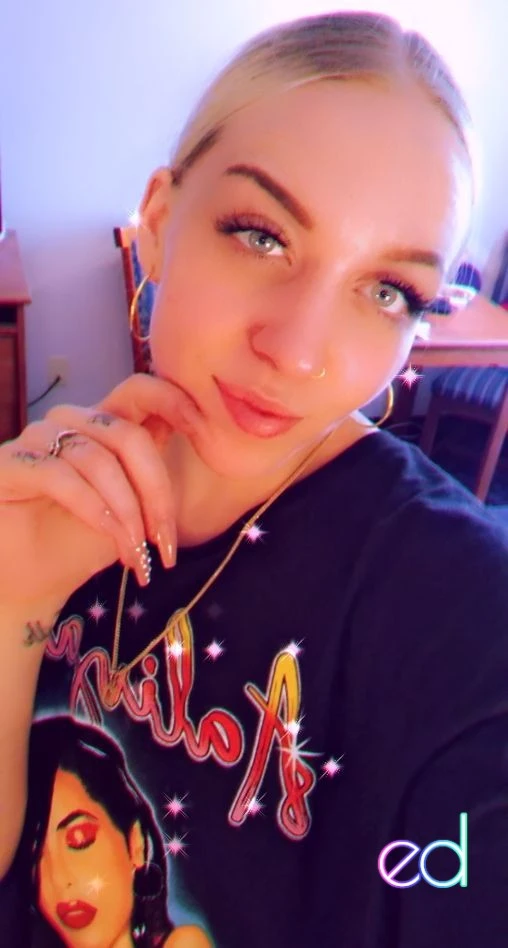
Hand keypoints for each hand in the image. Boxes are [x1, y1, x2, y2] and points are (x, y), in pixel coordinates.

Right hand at [0, 373, 199, 613]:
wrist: (28, 583)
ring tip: (136, 554)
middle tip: (165, 541)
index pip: (142, 390)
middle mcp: (70, 424)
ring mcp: (36, 439)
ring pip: (98, 460)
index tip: (208, 435)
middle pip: (128, 435)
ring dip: (126, 513)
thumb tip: (205, 436)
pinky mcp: (9, 464)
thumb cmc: (79, 545)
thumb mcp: (132, 510)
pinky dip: (94, 512)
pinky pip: (61, 477)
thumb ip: (154, 474)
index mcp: (103, 426)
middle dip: (156, 492)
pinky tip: (109, 539)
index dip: (177, 402)